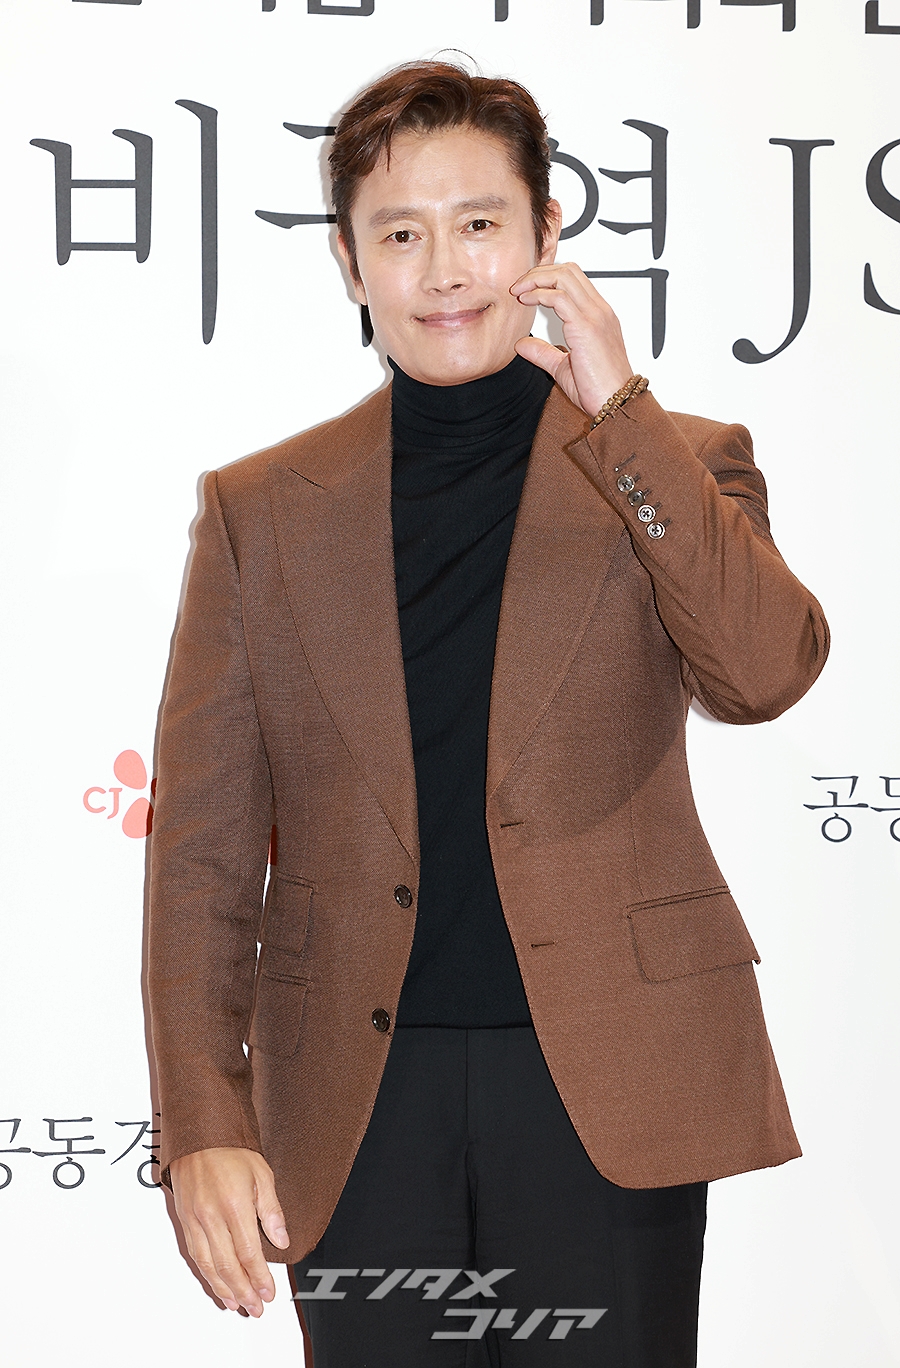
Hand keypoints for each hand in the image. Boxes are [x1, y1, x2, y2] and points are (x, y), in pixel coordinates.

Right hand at [170, 1146, 289, 1316]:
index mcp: (234, 1204)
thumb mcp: (262, 1174)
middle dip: (243, 1291)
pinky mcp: (184, 1220)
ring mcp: (195, 1219)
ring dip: (224, 1289)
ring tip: (238, 1304)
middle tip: (256, 1308)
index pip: (248, 1252)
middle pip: (228, 1265)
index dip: (259, 1277)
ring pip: (209, 1265)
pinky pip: (196, 1254)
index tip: (269, 1293)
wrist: (199, 1134)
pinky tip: (217, 1286)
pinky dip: (207, 1275)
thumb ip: (271, 1211)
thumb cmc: (232, 1150)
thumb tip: (281, 1241)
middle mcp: (211, 1216)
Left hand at [510, 262, 633, 418]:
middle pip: (569, 270)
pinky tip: (526, 301)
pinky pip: (559, 297)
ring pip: (564, 276)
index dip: (547, 279)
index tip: (526, 291)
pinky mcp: (586, 326)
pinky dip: (539, 293)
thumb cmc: (598, 390)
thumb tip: (522, 344)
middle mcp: (599, 311)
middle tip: (518, 286)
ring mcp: (595, 316)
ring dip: (536, 278)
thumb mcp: (563, 368)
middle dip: (539, 272)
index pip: (574, 280)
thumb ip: (544, 353)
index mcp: (599, 316)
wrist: (616, 404)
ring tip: (519, 291)